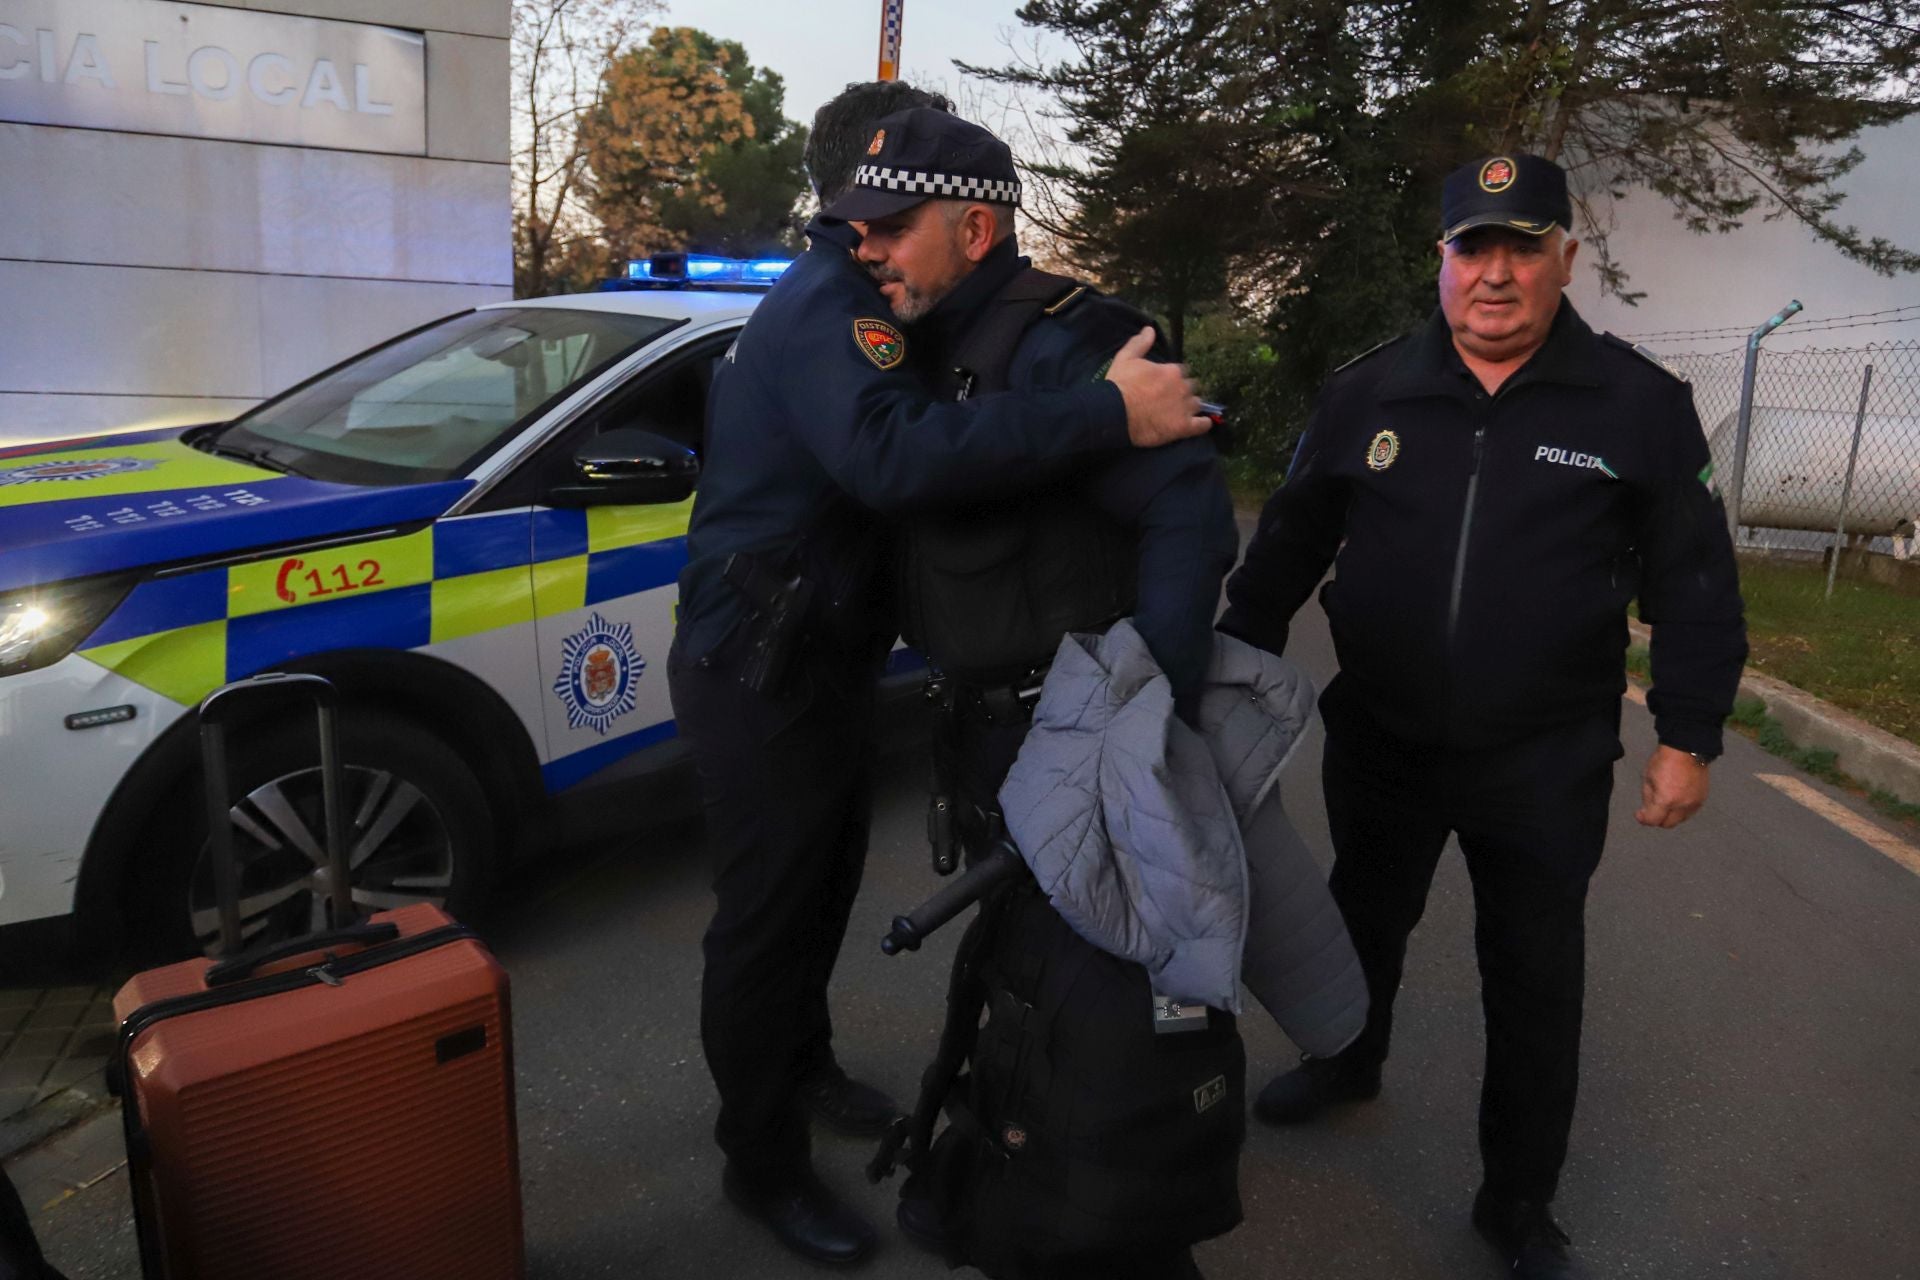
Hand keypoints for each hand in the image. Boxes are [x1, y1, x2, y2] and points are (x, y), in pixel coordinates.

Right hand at [1107, 328, 1209, 446]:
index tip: (1166, 382)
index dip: (1175, 376)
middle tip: (1172, 398)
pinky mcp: (1184, 427)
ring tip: (1182, 412)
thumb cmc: (1119, 385)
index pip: (1182, 371)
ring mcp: (1185, 408)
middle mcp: (1182, 387)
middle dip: (1184, 390)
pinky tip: (1202, 423)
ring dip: (1191, 406)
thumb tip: (1150, 329)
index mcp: (1172, 371)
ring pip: (1198, 404)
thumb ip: (1140, 343)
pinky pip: (1202, 425)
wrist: (1115, 413)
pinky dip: (1204, 424)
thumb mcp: (1125, 358)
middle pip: (1192, 387)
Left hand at [1635, 745, 1709, 828]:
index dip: (1644, 819)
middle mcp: (1682, 805)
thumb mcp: (1648, 778)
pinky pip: (1689, 812)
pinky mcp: (1702, 799)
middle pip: (1668, 824)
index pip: (1654, 821)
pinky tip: (1676, 800)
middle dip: (1657, 819)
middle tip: (1651, 811)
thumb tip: (1646, 811)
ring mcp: (1694, 803)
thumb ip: (1647, 798)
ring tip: (1664, 803)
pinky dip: (1681, 810)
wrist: (1687, 750)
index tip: (1640, 814)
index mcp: (1666, 799)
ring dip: (1670, 816)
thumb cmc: (1665, 760)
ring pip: (1680, 820)